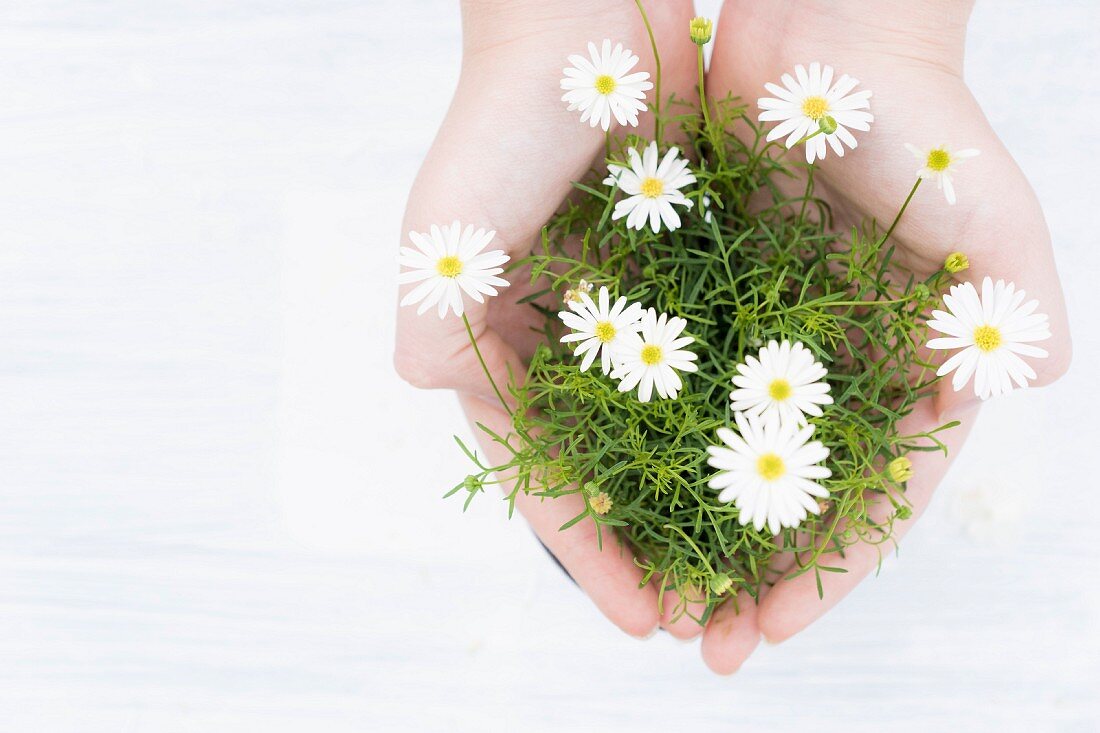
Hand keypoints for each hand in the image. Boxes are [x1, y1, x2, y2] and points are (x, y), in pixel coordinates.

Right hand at [393, 0, 704, 638]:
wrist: (586, 23)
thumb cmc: (505, 115)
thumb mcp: (449, 219)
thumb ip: (433, 307)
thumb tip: (423, 382)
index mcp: (494, 352)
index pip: (544, 476)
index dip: (593, 554)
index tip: (646, 621)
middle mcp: (561, 351)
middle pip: (613, 476)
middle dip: (655, 553)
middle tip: (710, 626)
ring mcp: (626, 325)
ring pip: (670, 438)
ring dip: (707, 507)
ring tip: (758, 577)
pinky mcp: (683, 290)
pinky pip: (719, 373)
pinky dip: (747, 426)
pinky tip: (789, 476)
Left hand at [698, 0, 1071, 672]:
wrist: (827, 40)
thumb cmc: (924, 125)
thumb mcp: (990, 217)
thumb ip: (1012, 310)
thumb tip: (1023, 385)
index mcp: (912, 378)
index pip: (873, 501)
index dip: (826, 572)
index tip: (770, 627)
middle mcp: (840, 377)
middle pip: (794, 503)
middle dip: (752, 578)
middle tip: (704, 645)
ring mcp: (772, 350)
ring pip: (729, 463)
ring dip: (692, 533)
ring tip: (652, 599)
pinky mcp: (713, 312)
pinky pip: (677, 394)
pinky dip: (651, 449)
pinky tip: (614, 499)